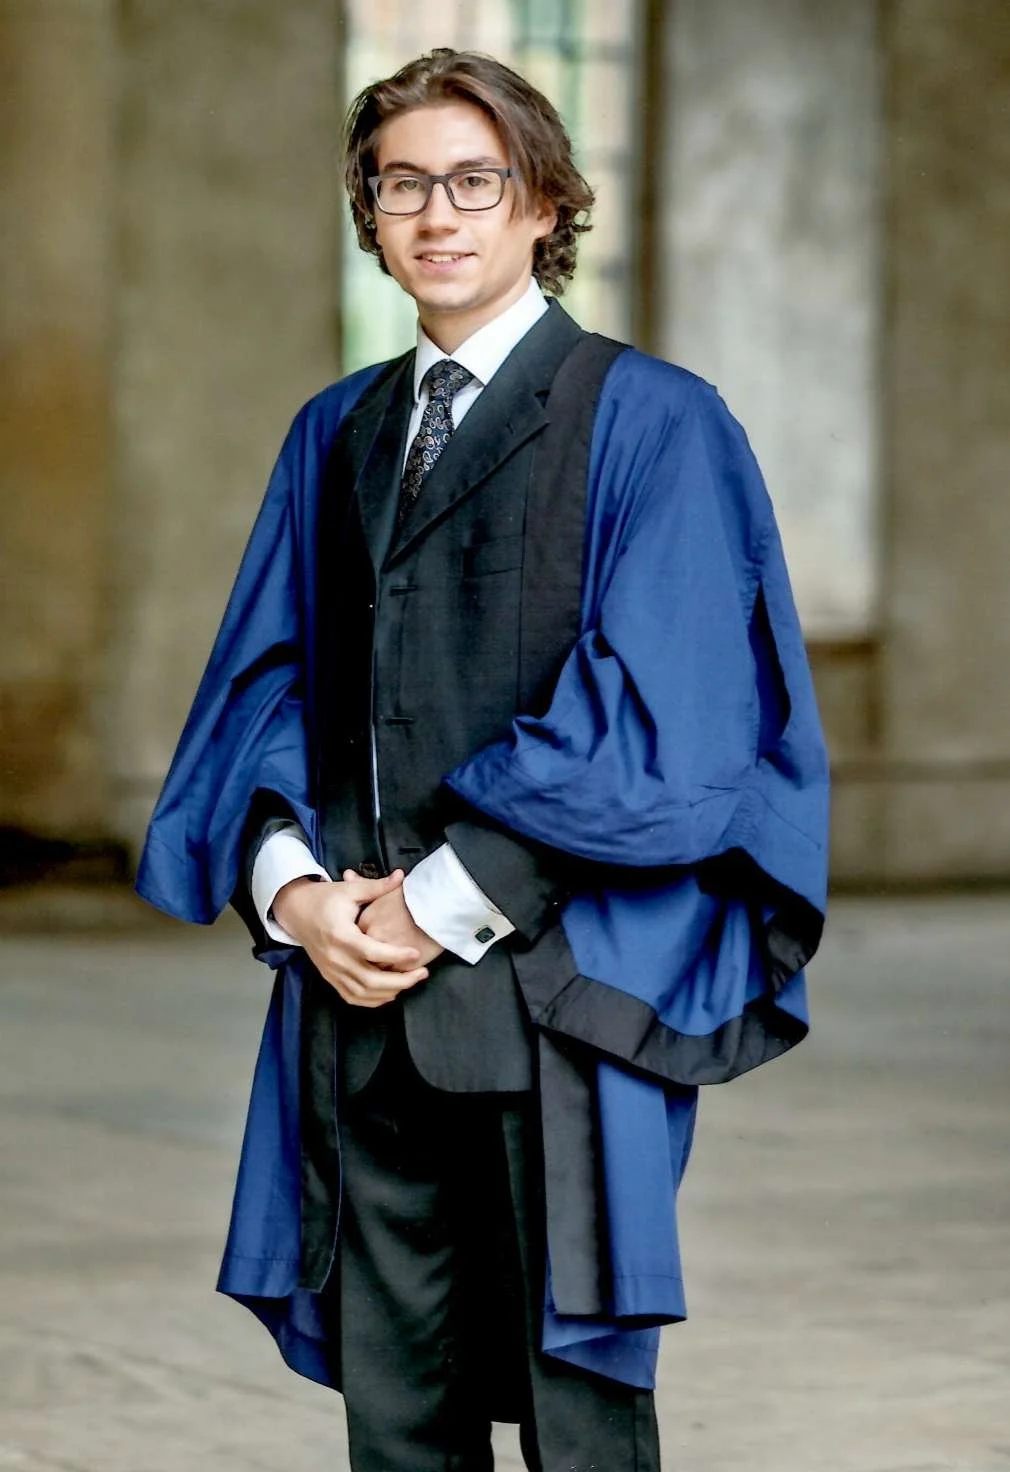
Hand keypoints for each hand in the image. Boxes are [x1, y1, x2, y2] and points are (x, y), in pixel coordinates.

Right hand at [272, 870, 428, 1007]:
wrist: (295, 911)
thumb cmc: (324, 898)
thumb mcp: (349, 889)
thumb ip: (376, 886)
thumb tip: (401, 876)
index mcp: (340, 935)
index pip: (371, 952)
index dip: (396, 955)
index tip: (416, 953)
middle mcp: (334, 957)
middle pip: (369, 980)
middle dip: (399, 980)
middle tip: (422, 973)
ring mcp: (330, 971)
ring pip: (362, 993)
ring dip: (389, 992)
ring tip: (411, 982)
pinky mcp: (329, 977)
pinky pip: (351, 997)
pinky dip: (372, 1000)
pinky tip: (390, 993)